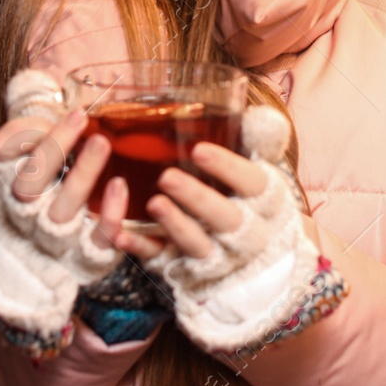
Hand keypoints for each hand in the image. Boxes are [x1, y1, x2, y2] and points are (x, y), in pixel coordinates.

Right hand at [0, 69, 130, 358]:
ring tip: (101, 143)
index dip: (27, 139)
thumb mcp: (28, 154)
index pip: (7, 161)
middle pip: (29, 187)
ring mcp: (54, 238)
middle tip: (80, 119)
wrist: (38, 256)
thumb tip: (35, 82)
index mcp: (6, 185)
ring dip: (81, 176)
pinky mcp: (84, 257)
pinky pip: (95, 242)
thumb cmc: (42, 189)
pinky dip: (108, 217)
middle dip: (53, 151)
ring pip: (61, 212)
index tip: (59, 112)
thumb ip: (30, 123)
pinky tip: (121, 188)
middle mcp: (25, 213)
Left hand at [129, 105, 346, 354]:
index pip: (251, 182)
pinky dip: (142, 250)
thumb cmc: (253, 200)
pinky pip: (164, 262)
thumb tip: (260, 115)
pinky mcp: (189, 270)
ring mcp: (218, 255)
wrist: (262, 259)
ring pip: (198, 244)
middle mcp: (245, 232)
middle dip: (196, 198)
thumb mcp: (262, 169)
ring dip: (175, 225)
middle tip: (167, 177)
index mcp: (264, 200)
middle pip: (225, 218)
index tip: (199, 150)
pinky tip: (121, 236)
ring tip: (153, 203)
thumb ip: (261, 141)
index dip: (227, 167)